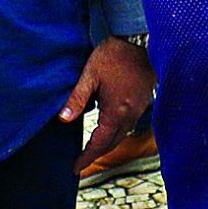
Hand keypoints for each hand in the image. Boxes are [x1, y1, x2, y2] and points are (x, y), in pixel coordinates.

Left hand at [63, 35, 155, 168]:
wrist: (139, 41)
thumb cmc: (114, 56)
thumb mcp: (90, 75)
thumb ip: (77, 99)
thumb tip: (63, 119)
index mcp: (116, 112)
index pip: (99, 143)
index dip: (86, 157)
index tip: (76, 167)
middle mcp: (130, 115)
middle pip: (112, 143)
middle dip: (96, 154)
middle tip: (81, 161)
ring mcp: (139, 109)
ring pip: (121, 135)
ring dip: (107, 143)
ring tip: (92, 146)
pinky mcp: (143, 101)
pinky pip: (128, 124)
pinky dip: (116, 131)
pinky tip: (108, 125)